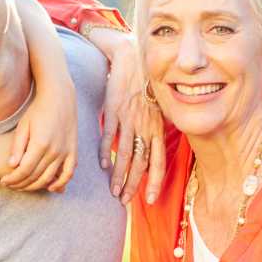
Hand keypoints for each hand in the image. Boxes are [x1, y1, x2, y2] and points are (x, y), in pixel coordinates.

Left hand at [1, 75, 77, 192]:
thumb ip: (18, 146)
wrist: (59, 98)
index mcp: (40, 144)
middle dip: (21, 184)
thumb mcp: (23, 126)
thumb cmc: (37, 110)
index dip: (12, 179)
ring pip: (50, 177)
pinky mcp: (73, 151)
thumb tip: (12, 165)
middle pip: (36, 176)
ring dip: (36, 186)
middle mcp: (55, 150)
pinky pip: (69, 173)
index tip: (3, 181)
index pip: (24, 170)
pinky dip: (60, 183)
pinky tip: (50, 187)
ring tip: (23, 186)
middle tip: (10, 185)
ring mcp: (66, 152)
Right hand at [99, 39, 165, 204]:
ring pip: (125, 154)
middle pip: (141, 163)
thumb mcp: (155, 108)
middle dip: (133, 185)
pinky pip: (110, 136)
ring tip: (113, 191)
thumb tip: (149, 149)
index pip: (158, 161)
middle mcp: (145, 127)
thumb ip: (153, 129)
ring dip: (119, 175)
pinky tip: (103, 167)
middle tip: (125, 202)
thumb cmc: (145, 84)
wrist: (133, 60)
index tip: (149, 200)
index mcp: (157, 127)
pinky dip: (106, 152)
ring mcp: (129, 120)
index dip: (153, 182)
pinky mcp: (114, 111)